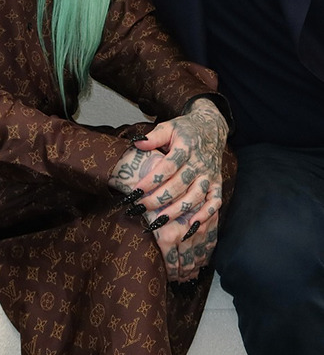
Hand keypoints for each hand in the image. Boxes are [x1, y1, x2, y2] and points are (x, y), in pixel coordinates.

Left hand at [109, 98, 227, 280]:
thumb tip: (137, 143)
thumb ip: (154, 136)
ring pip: (194, 197)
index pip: (167, 167)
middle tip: (140, 208)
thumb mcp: (169, 127)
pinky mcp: (217, 184)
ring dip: (177, 211)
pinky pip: (214, 203)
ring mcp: (209, 175)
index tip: (136, 191)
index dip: (152, 180)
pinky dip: (205, 216)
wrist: (212, 129)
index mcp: (185, 147)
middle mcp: (199, 163)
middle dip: (159, 199)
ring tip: (159, 222)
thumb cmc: (185, 130)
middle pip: (179, 185)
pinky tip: (191, 227)